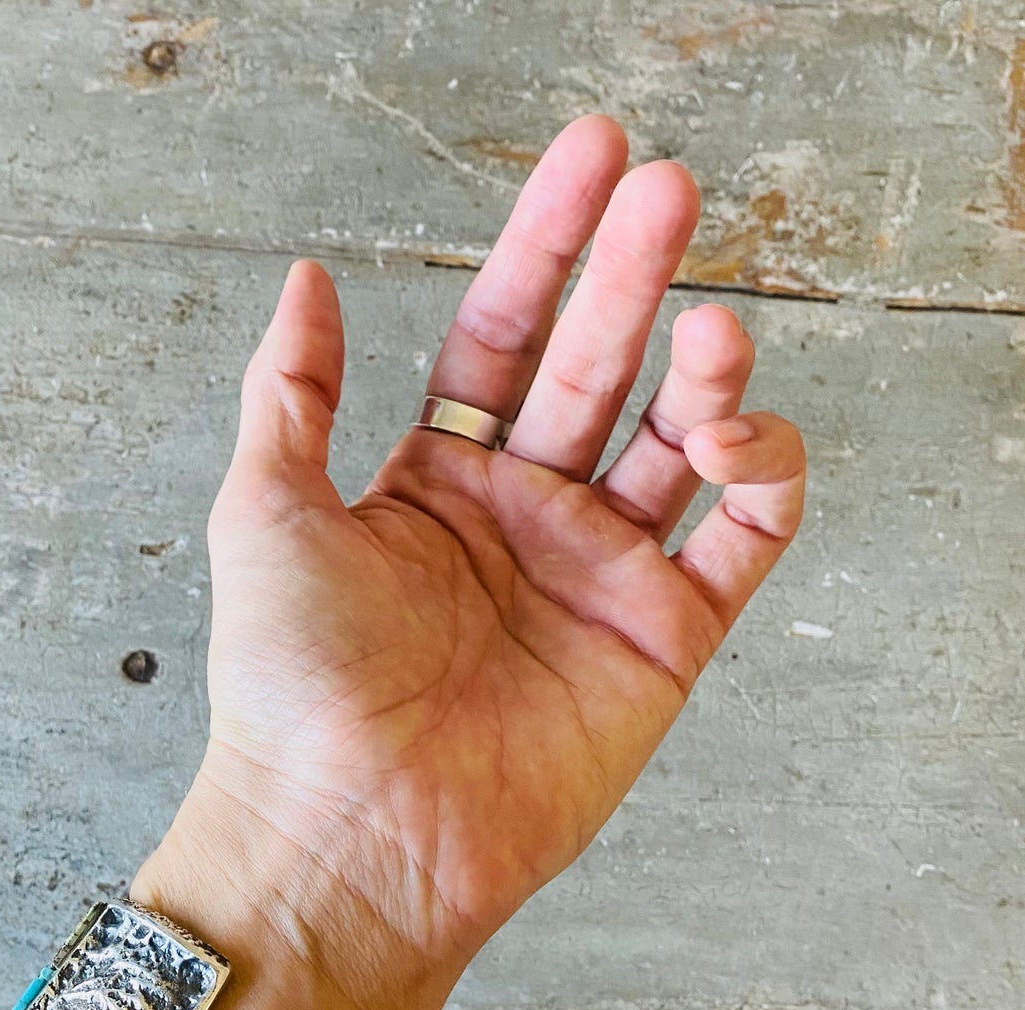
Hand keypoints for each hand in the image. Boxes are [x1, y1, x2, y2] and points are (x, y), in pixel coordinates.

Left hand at [136, 116, 804, 1009]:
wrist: (349, 836)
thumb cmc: (291, 686)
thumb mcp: (264, 512)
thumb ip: (293, 391)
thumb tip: (307, 281)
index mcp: (435, 485)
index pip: (503, 336)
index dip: (547, 244)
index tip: (591, 157)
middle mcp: (522, 522)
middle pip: (596, 370)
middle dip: (635, 277)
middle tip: (669, 189)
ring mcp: (596, 579)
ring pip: (679, 445)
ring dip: (707, 372)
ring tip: (709, 328)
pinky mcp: (662, 643)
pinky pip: (741, 541)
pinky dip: (761, 475)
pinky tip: (733, 432)